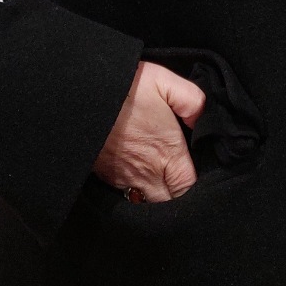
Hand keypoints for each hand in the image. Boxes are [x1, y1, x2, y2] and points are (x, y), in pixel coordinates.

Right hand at [93, 59, 205, 201]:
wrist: (83, 94)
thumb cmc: (126, 88)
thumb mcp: (166, 82)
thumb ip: (193, 101)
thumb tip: (201, 119)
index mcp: (167, 153)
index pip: (188, 187)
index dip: (193, 184)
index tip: (190, 169)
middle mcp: (147, 174)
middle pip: (168, 202)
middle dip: (174, 195)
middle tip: (174, 175)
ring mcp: (124, 179)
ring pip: (145, 201)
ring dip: (154, 194)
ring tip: (156, 175)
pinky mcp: (106, 177)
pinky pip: (125, 194)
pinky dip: (133, 189)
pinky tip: (135, 170)